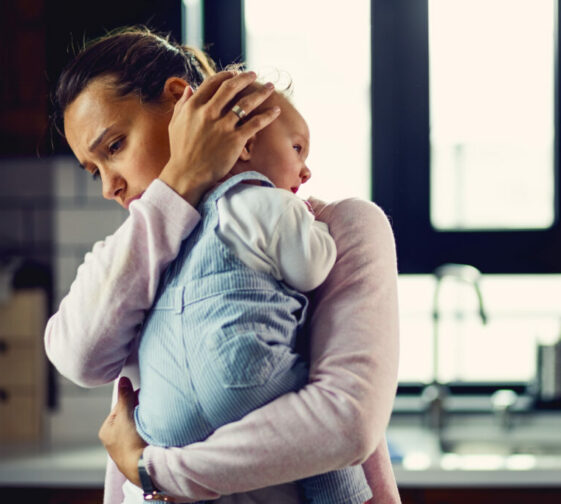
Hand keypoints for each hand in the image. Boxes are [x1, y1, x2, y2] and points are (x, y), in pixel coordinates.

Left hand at [99, 377, 145, 486]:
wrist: (144, 467)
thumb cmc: (130, 444)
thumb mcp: (125, 415)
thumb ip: (124, 397)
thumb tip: (122, 381)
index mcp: (107, 430)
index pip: (120, 406)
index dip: (131, 398)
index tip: (141, 395)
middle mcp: (115, 438)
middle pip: (130, 414)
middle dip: (139, 409)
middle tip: (148, 406)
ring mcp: (128, 445)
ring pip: (138, 423)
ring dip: (146, 418)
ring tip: (151, 417)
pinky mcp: (140, 449)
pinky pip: (146, 432)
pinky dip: (150, 428)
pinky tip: (155, 427)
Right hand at [159, 70, 280, 205]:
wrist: (187, 175)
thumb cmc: (181, 151)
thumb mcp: (175, 124)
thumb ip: (182, 104)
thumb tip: (189, 88)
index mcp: (194, 107)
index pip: (212, 83)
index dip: (225, 75)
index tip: (234, 74)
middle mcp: (208, 113)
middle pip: (231, 87)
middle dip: (245, 78)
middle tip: (254, 75)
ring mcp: (223, 126)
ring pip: (246, 103)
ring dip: (261, 93)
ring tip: (270, 87)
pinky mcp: (235, 140)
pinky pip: (255, 123)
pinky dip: (267, 115)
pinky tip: (276, 111)